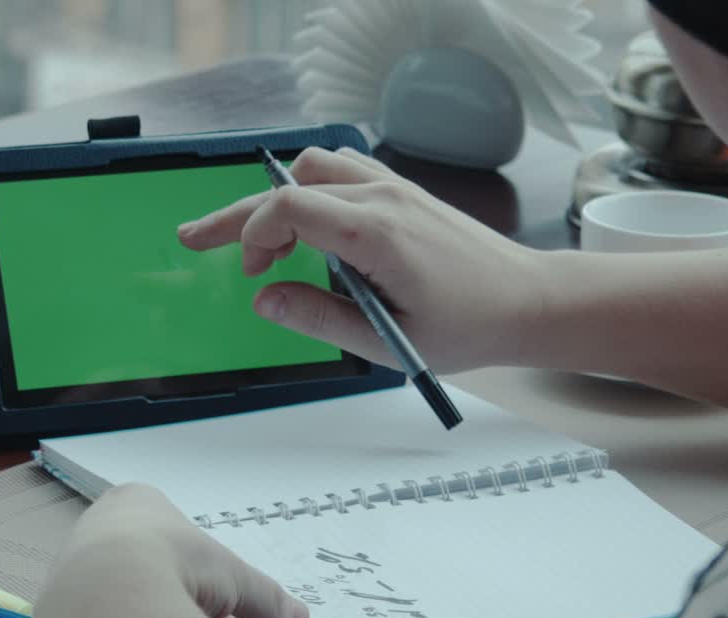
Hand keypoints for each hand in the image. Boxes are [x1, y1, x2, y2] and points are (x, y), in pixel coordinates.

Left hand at [34, 484, 307, 617]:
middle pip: (151, 572)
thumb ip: (266, 598)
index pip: (171, 533)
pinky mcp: (52, 616)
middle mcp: (95, 531)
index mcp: (134, 502)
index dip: (203, 569)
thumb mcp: (235, 578)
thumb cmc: (169, 565)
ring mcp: (69, 573)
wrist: (108, 601)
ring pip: (125, 603)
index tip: (219, 593)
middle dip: (186, 603)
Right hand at [178, 147, 544, 372]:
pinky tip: (308, 227)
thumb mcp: (389, 341)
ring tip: (265, 245)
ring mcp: (396, 188)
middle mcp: (384, 197)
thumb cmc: (471, 325)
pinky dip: (313, 191)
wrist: (527, 301)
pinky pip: (345, 172)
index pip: (289, 206)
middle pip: (292, 182)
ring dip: (281, 199)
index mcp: (377, 231)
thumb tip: (264, 298)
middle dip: (242, 213)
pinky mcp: (405, 192)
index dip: (251, 232)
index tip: (250, 271)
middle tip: (199, 239)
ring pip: (317, 167)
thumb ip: (320, 319)